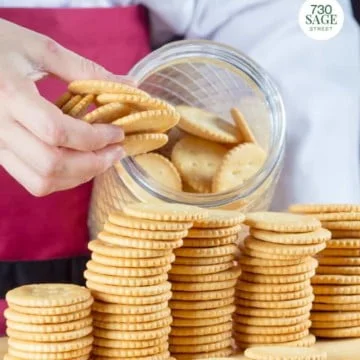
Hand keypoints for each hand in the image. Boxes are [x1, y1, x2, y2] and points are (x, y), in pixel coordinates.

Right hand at [0, 19, 128, 195]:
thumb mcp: (40, 49)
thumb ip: (85, 69)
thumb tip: (129, 84)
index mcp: (9, 95)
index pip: (58, 132)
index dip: (95, 138)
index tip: (118, 133)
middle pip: (52, 165)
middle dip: (93, 163)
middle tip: (117, 151)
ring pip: (42, 181)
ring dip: (80, 176)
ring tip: (103, 160)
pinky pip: (33, 180)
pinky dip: (63, 179)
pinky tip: (80, 164)